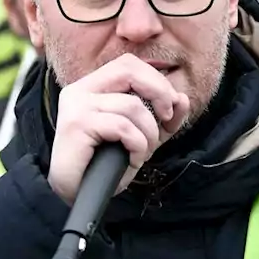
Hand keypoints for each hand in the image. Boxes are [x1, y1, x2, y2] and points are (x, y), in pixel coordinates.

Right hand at [48, 54, 190, 204]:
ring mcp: (76, 106)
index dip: (156, 82)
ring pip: (132, 105)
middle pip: (129, 70)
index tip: (169, 109)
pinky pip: (123, 127)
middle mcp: (80, 90)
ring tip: (142, 152)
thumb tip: (182, 98)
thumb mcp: (143, 135)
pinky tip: (132, 160)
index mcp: (92, 87)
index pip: (129, 65)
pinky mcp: (77, 125)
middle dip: (158, 92)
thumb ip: (163, 117)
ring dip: (148, 133)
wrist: (77, 193)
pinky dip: (137, 145)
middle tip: (166, 119)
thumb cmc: (106, 163)